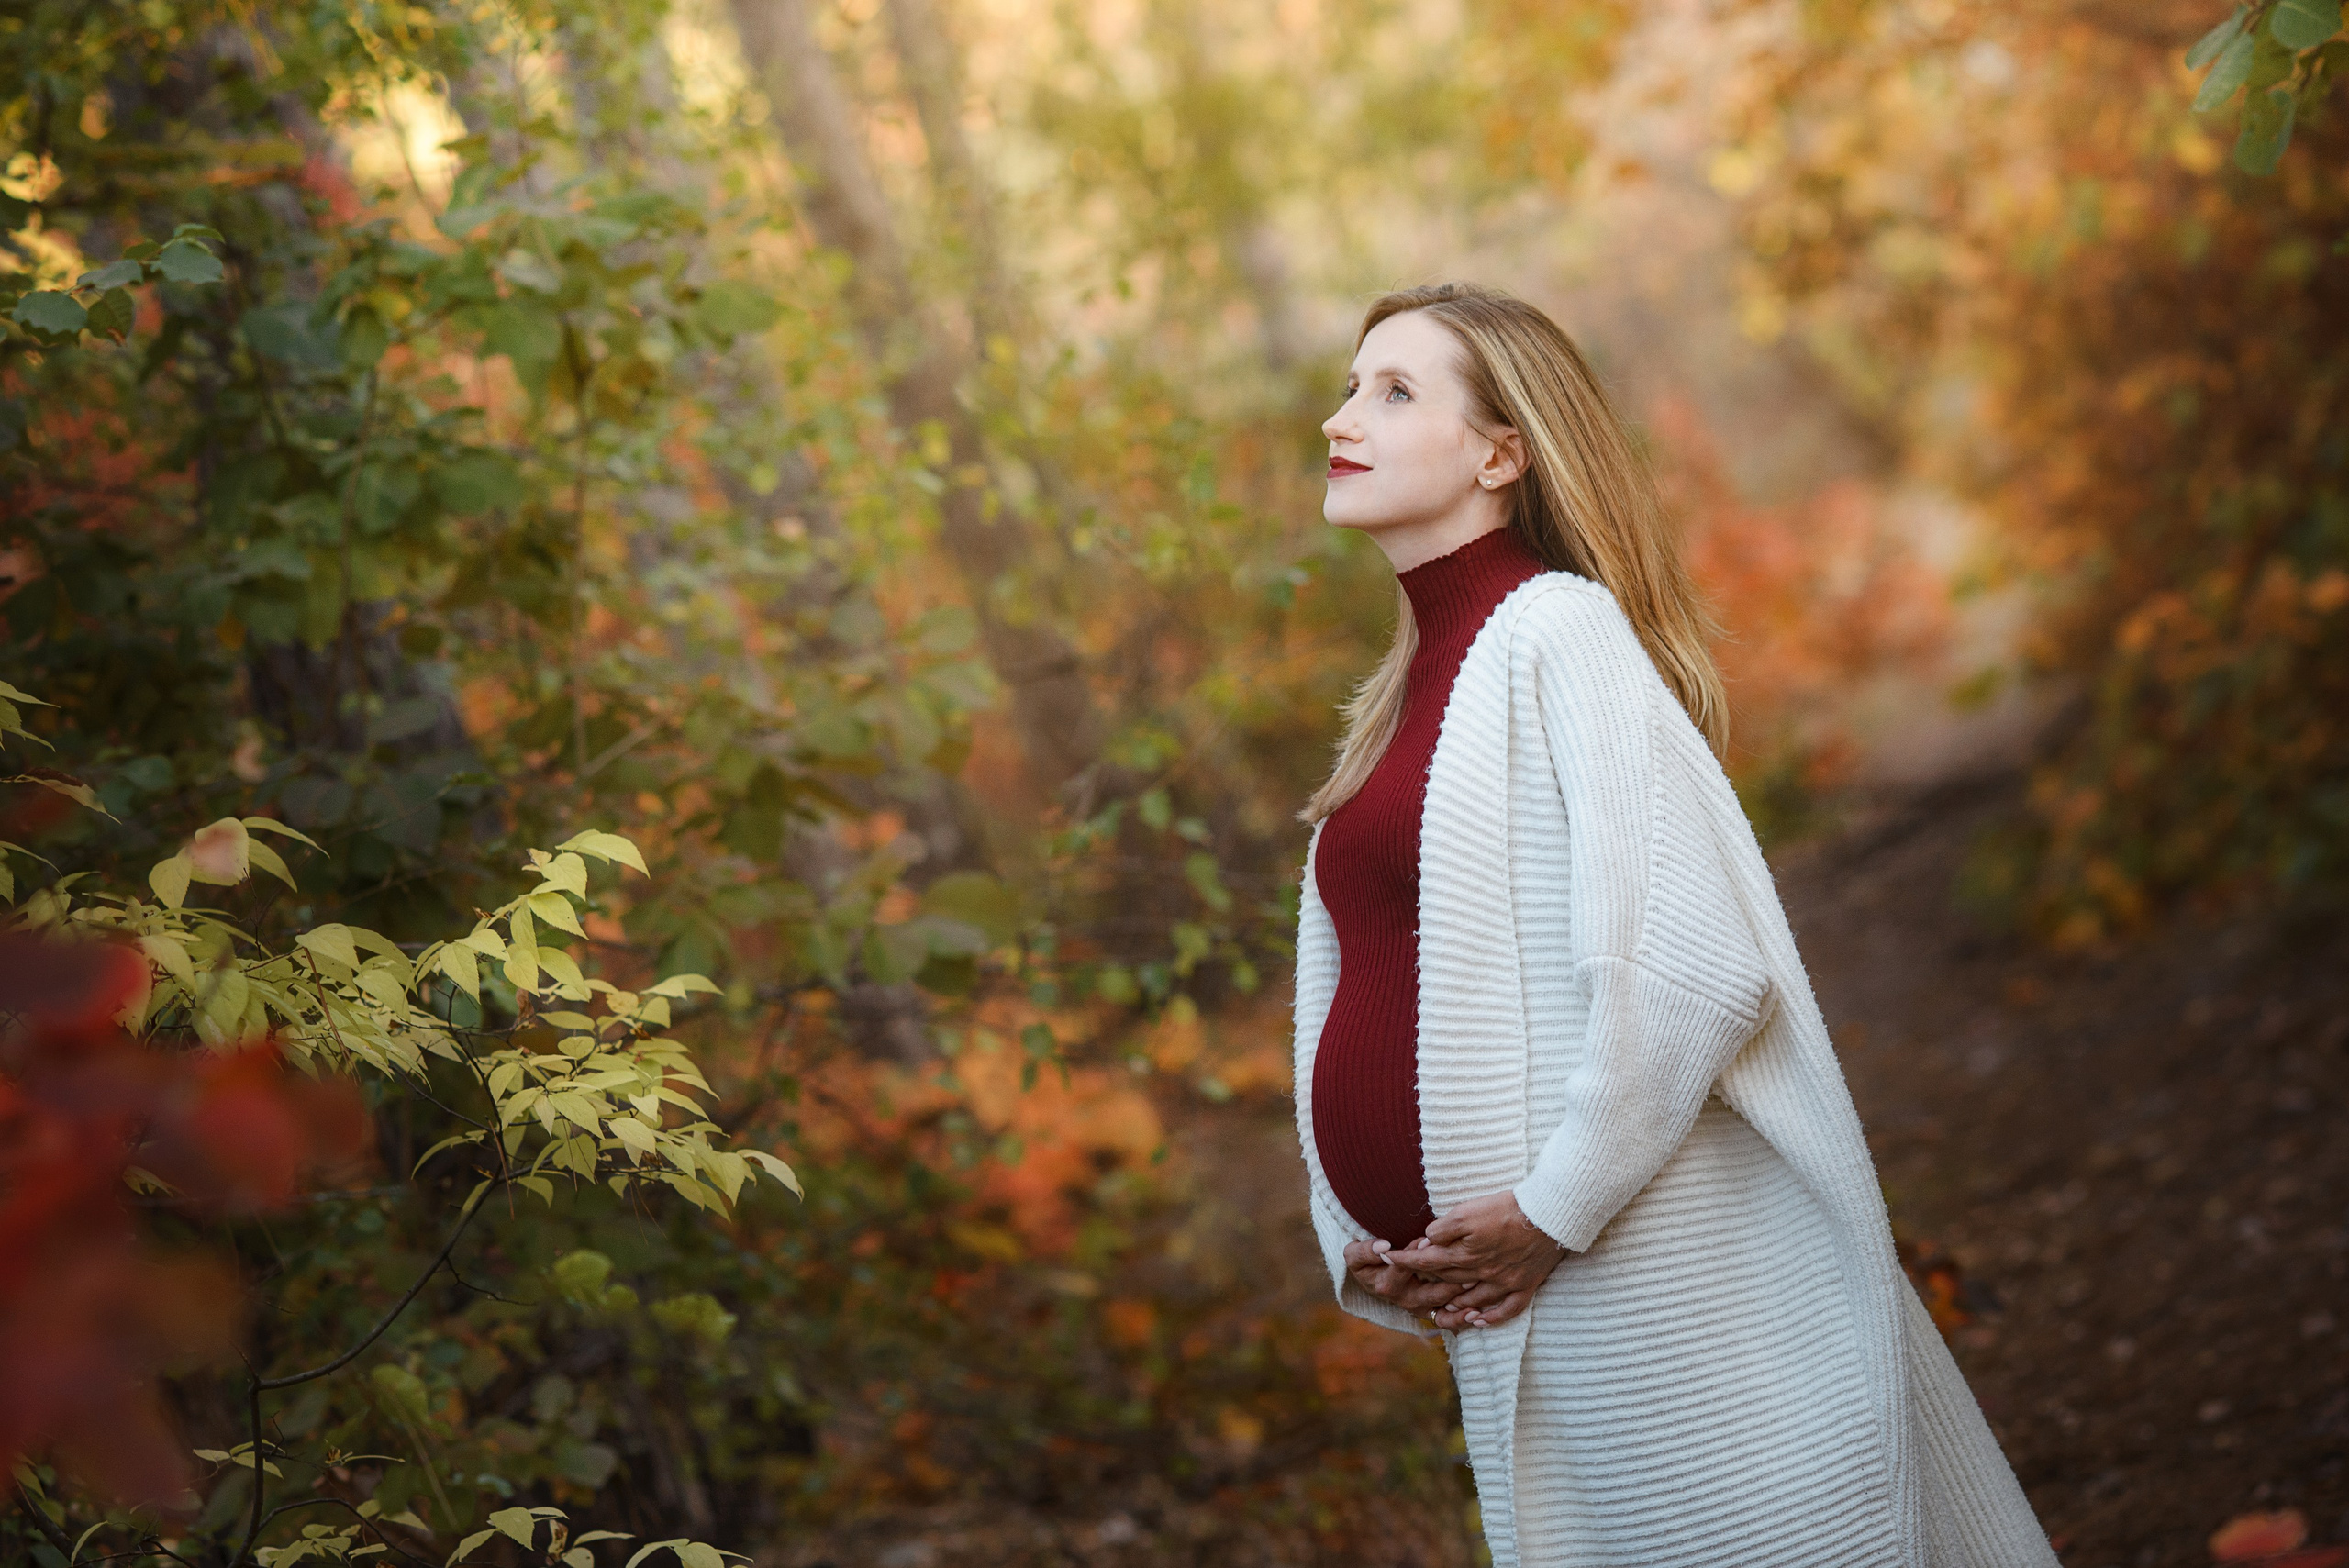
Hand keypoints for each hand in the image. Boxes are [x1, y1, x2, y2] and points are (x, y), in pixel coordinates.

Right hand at [1342, 1238, 1465, 1316]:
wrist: (1370, 1275)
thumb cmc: (1365, 1260)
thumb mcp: (1355, 1254)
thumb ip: (1365, 1250)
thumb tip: (1383, 1247)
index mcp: (1386, 1283)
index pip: (1407, 1268)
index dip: (1421, 1255)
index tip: (1436, 1243)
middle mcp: (1404, 1299)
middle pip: (1431, 1292)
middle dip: (1452, 1282)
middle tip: (1471, 1272)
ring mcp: (1418, 1308)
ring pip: (1443, 1308)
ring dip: (1462, 1301)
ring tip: (1479, 1290)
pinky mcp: (1429, 1313)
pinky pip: (1446, 1321)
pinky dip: (1461, 1319)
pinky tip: (1476, 1313)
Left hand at [1384, 1190, 1568, 1328]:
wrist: (1549, 1214)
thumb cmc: (1507, 1207)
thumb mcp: (1468, 1211)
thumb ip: (1444, 1229)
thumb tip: (1427, 1241)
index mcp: (1465, 1253)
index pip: (1427, 1260)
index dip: (1405, 1259)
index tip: (1386, 1257)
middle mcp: (1482, 1273)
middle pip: (1448, 1281)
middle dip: (1427, 1281)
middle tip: (1410, 1284)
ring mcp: (1505, 1282)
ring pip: (1473, 1300)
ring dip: (1454, 1307)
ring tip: (1440, 1311)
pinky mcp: (1526, 1284)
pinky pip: (1507, 1309)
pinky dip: (1492, 1317)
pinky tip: (1479, 1321)